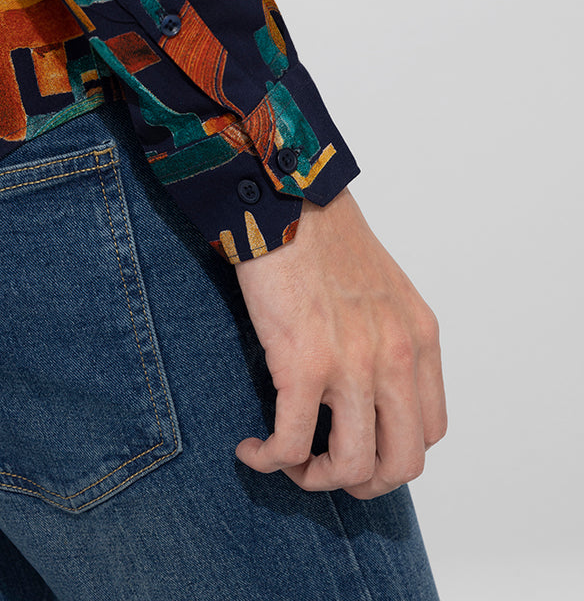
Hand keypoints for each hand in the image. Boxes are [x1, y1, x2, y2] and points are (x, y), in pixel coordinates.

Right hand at [233, 187, 446, 497]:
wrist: (286, 199)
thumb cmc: (324, 235)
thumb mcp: (384, 288)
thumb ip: (387, 338)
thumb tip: (365, 389)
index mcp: (420, 337)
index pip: (430, 430)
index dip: (392, 453)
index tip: (357, 445)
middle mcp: (397, 356)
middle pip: (402, 462)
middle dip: (361, 482)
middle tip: (323, 468)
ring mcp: (353, 364)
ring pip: (351, 466)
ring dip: (314, 478)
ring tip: (286, 460)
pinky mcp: (303, 364)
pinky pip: (292, 444)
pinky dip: (270, 460)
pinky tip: (251, 448)